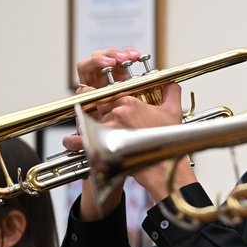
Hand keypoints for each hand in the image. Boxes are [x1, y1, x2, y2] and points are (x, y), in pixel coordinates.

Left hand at [71, 81, 196, 219]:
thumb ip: (171, 92)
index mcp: (130, 101)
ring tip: (102, 133)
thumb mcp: (173, 112)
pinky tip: (73, 141)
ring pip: (94, 121)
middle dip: (103, 113)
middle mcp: (117, 111)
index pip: (111, 95)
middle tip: (109, 120)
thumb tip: (171, 83)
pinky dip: (78, 140)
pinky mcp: (103, 141)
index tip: (110, 105)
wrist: (162, 164)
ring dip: (96, 126)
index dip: (110, 101)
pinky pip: (83, 138)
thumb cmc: (167, 140)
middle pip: (101, 107)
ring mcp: (108, 126)